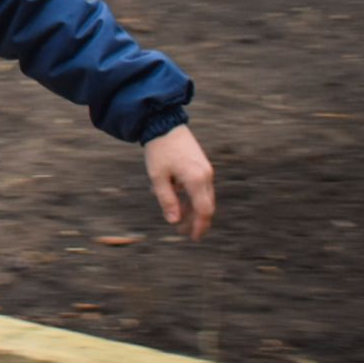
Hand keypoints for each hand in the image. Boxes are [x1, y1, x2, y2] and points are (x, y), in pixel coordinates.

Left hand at [143, 125, 214, 240]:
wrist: (164, 124)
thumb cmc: (159, 150)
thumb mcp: (158, 177)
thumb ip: (167, 200)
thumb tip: (174, 222)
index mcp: (197, 180)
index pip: (204, 211)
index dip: (200, 226)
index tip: (194, 238)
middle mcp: (206, 176)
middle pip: (206, 206)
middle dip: (196, 221)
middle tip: (183, 232)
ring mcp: (205, 170)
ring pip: (203, 197)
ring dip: (192, 209)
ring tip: (179, 220)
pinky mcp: (201, 165)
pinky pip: (199, 187)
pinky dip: (191, 197)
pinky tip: (178, 201)